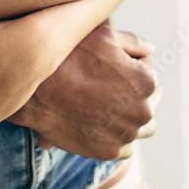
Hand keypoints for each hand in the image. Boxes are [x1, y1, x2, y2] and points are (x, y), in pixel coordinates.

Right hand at [8, 22, 158, 159]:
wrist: (37, 92)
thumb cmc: (71, 57)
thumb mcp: (105, 35)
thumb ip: (134, 42)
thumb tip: (151, 49)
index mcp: (146, 81)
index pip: (149, 72)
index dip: (131, 66)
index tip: (111, 66)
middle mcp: (143, 111)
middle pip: (149, 101)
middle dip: (134, 94)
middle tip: (109, 85)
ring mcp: (127, 135)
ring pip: (141, 127)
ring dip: (130, 117)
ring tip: (108, 106)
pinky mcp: (110, 152)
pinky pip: (124, 146)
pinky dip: (116, 136)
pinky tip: (100, 122)